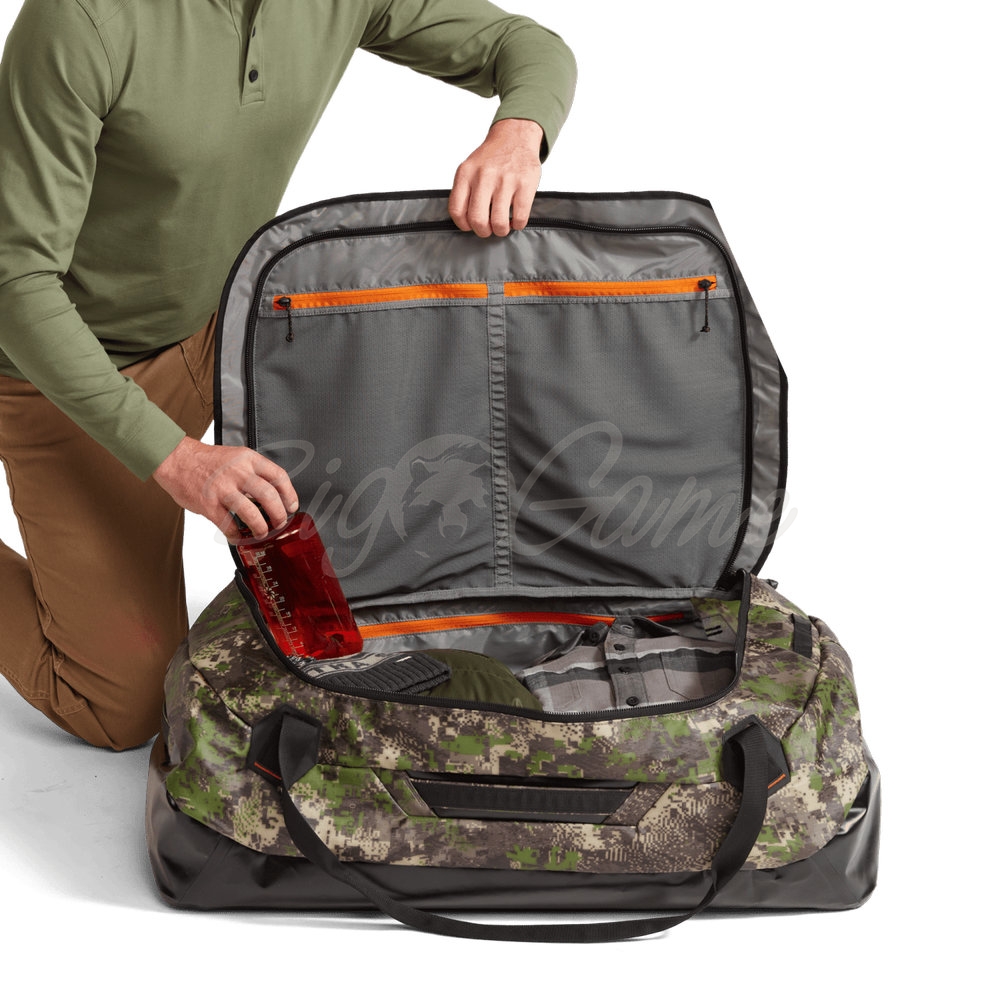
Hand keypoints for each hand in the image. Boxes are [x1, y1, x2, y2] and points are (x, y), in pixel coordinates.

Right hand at [153, 436, 298, 540]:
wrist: (175, 459)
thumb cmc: (206, 461)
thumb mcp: (236, 457)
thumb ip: (253, 472)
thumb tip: (272, 494)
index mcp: (248, 459)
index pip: (278, 476)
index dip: (290, 494)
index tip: (292, 506)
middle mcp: (238, 473)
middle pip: (269, 496)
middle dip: (279, 514)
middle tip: (280, 522)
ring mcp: (223, 489)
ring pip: (251, 513)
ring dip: (261, 527)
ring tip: (262, 532)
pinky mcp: (208, 504)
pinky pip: (227, 524)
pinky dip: (235, 535)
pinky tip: (237, 537)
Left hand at [449, 118, 543, 237]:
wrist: (515, 136)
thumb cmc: (492, 158)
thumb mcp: (470, 168)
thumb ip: (465, 191)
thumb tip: (466, 221)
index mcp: (466, 173)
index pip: (457, 210)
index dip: (464, 225)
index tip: (470, 225)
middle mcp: (484, 176)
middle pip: (477, 220)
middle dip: (483, 231)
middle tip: (488, 229)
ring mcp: (506, 180)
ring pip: (499, 222)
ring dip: (501, 230)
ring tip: (503, 225)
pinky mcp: (525, 184)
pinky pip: (520, 217)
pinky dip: (518, 224)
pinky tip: (516, 219)